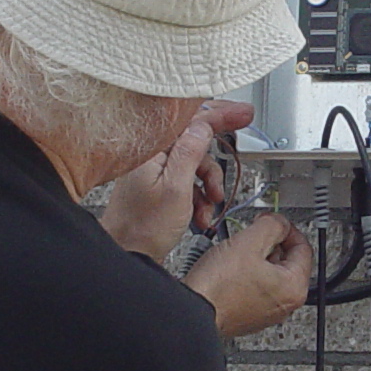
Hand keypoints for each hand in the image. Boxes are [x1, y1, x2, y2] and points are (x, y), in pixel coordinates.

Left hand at [101, 101, 252, 260]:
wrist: (128, 256)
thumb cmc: (143, 228)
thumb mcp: (176, 189)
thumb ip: (190, 153)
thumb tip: (204, 125)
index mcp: (152, 150)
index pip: (190, 121)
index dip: (220, 115)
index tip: (242, 114)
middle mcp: (153, 156)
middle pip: (194, 141)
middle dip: (216, 157)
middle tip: (238, 153)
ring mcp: (155, 171)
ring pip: (196, 165)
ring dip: (209, 185)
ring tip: (210, 205)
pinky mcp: (159, 186)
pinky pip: (189, 182)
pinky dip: (199, 197)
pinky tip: (200, 214)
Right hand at [182, 213, 312, 338]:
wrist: (192, 314)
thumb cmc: (218, 287)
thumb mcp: (249, 242)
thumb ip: (272, 225)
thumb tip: (280, 223)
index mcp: (294, 288)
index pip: (303, 247)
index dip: (287, 228)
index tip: (272, 221)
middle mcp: (285, 304)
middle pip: (287, 261)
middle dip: (270, 243)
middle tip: (251, 235)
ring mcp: (267, 312)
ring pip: (269, 274)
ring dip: (256, 258)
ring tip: (235, 252)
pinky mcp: (249, 316)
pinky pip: (255, 288)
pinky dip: (246, 275)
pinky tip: (229, 270)